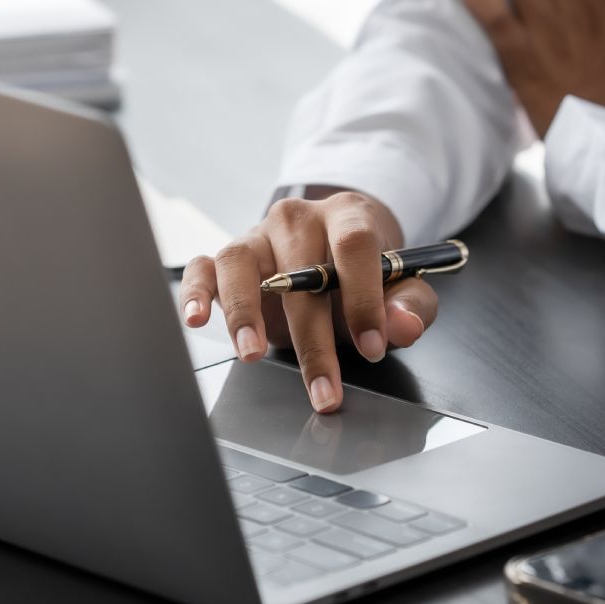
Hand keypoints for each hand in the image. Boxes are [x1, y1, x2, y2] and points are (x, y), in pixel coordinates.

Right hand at [177, 191, 440, 413]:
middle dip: (312, 337)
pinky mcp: (224, 259)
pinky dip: (194, 292)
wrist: (332, 249)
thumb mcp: (402, 285)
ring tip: (252, 353)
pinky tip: (196, 319)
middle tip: (324, 387)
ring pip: (239, 263)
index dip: (362, 297)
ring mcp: (256, 236)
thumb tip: (403, 327)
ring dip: (243, 311)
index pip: (353, 245)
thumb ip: (410, 305)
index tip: (371, 345)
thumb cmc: (366, 271)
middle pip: (297, 270)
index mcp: (347, 215)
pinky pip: (201, 268)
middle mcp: (295, 219)